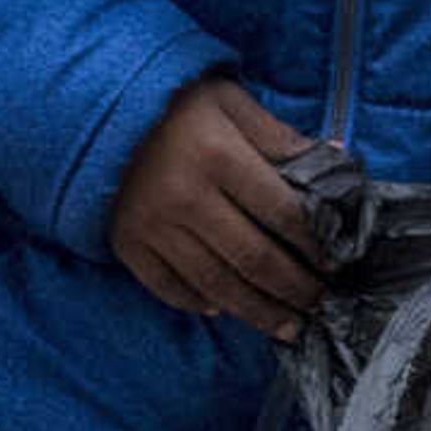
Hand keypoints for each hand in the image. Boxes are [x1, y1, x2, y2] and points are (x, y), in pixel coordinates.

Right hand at [111, 78, 320, 339]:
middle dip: (294, 288)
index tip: (335, 262)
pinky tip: (224, 309)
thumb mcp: (231, 102)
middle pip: (253, 258)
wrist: (93, 109)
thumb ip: (280, 137)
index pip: (282, 212)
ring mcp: (154, 227)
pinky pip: (169, 287)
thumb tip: (337, 159)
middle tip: (320, 304)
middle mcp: (186, 197)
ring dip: (257, 311)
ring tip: (287, 327)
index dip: (315, 243)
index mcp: (219, 156)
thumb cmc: (176, 104)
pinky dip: (199, 303)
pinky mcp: (128, 244)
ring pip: (216, 284)